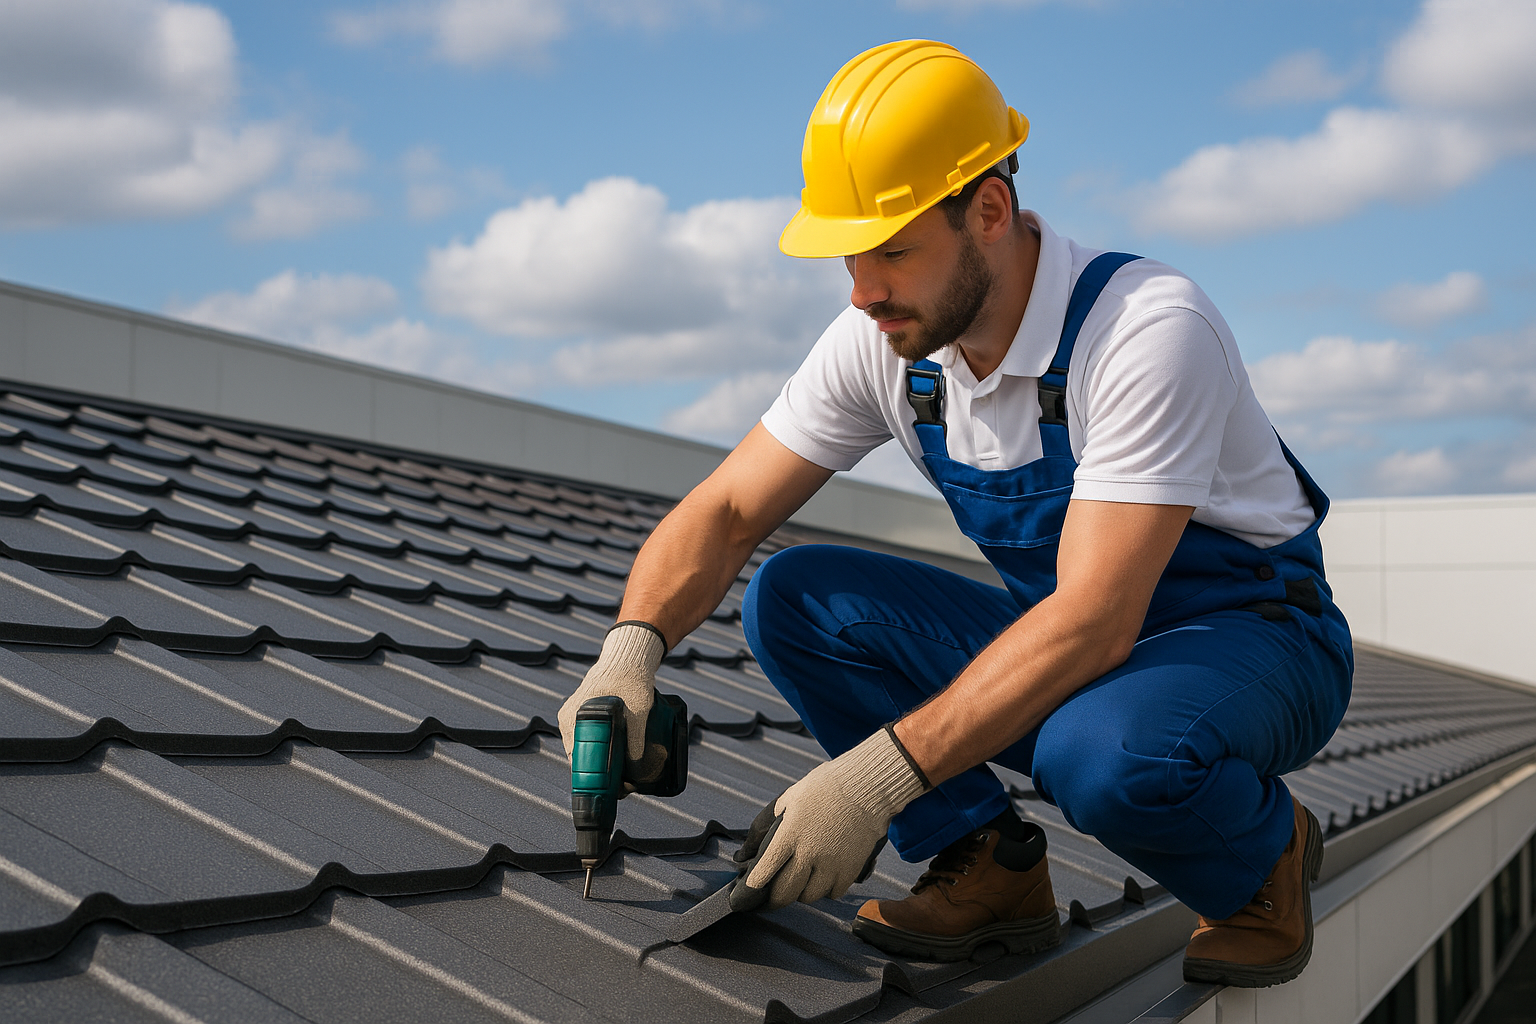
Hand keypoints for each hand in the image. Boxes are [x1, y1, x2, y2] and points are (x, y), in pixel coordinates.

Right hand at [558, 622, 667, 781]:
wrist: (629, 658)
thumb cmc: (630, 679)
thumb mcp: (638, 711)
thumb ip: (636, 739)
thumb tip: (635, 771)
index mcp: (573, 719)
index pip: (576, 760)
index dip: (591, 779)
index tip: (609, 789)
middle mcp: (568, 720)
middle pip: (580, 758)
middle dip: (599, 774)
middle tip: (623, 786)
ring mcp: (574, 717)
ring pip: (585, 750)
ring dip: (601, 763)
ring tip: (623, 776)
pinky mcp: (584, 715)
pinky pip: (588, 740)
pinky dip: (600, 750)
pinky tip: (617, 759)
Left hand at [730, 727, 926, 910]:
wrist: (867, 787)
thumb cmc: (827, 786)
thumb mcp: (791, 796)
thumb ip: (769, 821)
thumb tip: (748, 847)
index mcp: (790, 834)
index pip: (766, 870)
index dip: (755, 885)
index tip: (750, 890)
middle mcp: (808, 853)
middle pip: (785, 893)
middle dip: (776, 898)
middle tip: (775, 896)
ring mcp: (830, 864)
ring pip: (809, 896)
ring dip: (802, 893)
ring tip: (803, 883)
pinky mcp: (850, 870)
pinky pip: (833, 893)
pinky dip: (827, 890)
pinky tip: (825, 878)